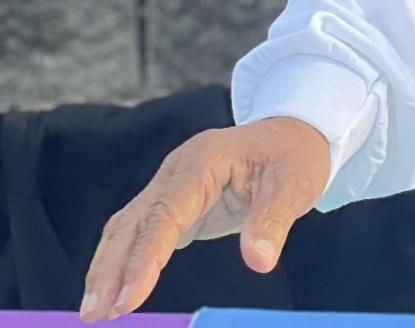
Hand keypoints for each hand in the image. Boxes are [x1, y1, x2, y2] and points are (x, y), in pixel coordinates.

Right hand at [79, 115, 330, 321]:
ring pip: (127, 226)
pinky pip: (138, 230)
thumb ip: (273, 220)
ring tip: (94, 312)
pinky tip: (111, 291)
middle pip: (134, 220)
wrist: (295, 131)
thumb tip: (258, 261)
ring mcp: (171, 183)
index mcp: (205, 160)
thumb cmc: (295, 156)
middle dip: (110, 268)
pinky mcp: (173, 199)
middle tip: (95, 315)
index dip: (145, 257)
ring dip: (107, 267)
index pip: (167, 212)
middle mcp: (178, 169)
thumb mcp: (296, 184)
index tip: (128, 299)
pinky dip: (121, 259)